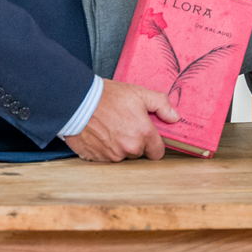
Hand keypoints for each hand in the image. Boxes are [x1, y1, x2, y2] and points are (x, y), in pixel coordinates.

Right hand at [64, 78, 178, 161]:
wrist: (77, 101)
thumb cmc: (107, 95)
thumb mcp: (138, 93)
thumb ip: (160, 104)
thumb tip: (174, 117)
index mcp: (143, 134)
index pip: (157, 152)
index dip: (152, 143)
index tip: (144, 134)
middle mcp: (130, 149)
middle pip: (138, 154)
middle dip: (134, 143)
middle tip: (123, 125)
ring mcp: (112, 156)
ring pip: (121, 156)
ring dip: (118, 146)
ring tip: (108, 128)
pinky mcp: (97, 159)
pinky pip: (105, 158)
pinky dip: (103, 149)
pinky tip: (98, 134)